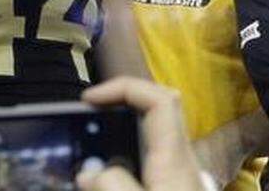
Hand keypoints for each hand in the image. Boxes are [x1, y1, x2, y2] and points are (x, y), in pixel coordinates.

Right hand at [78, 77, 204, 190]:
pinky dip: (129, 142)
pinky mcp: (175, 179)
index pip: (158, 99)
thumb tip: (88, 173)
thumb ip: (115, 187)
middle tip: (91, 109)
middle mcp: (180, 154)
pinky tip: (111, 163)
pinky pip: (153, 146)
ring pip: (156, 124)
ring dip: (126, 118)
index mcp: (174, 155)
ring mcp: (179, 165)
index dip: (124, 88)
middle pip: (159, 103)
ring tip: (95, 131)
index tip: (90, 98)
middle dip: (124, 96)